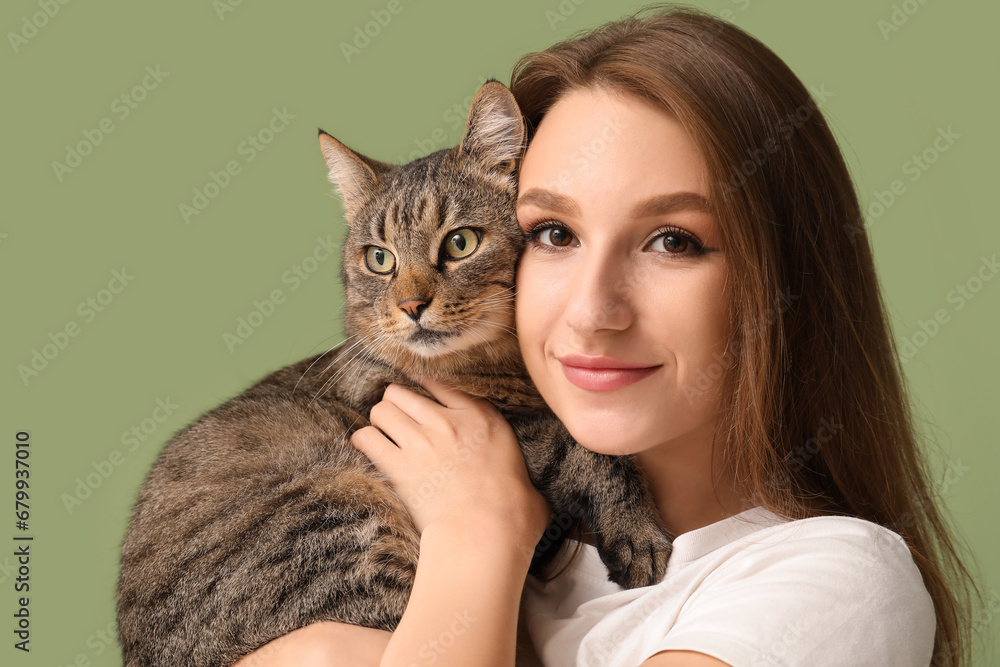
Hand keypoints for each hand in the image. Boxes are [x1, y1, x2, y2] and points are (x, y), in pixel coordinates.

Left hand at [350, 377, 551, 548]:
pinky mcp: (399, 466)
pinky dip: (363, 442)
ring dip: (379, 422)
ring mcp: (420, 440)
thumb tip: (531, 501)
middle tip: (397, 422)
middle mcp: (447, 421)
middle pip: (402, 392)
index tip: (418, 398)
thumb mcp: (527, 478)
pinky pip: (366, 438)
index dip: (424, 389)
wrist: (486, 534)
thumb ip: (517, 475)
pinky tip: (368, 450)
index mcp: (481, 417)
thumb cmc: (513, 515)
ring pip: (381, 409)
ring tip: (382, 436)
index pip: (440, 383)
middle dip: (395, 405)